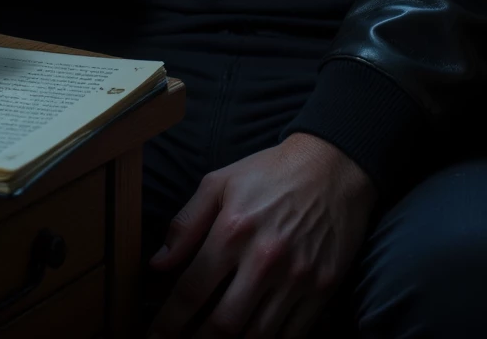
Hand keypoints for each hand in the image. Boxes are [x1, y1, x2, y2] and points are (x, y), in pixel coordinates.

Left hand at [146, 133, 377, 338]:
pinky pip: (292, 336)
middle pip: (223, 325)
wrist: (332, 165)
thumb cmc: (270, 173)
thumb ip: (186, 224)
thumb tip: (157, 264)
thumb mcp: (220, 183)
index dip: (168, 323)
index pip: (191, 291)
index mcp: (233, 229)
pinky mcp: (323, 288)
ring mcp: (296, 277)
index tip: (154, 338)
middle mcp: (264, 258)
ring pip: (257, 337)